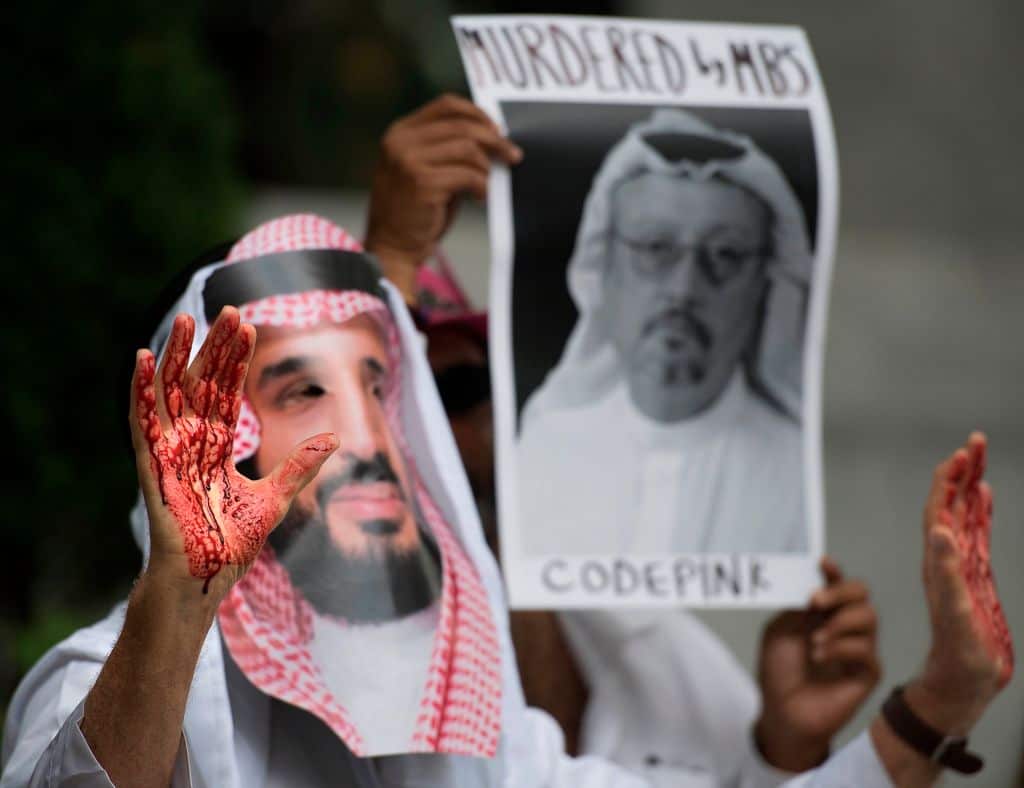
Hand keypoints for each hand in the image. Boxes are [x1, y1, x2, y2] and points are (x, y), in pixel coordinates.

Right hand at [130, 307, 337, 602]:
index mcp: (217, 447)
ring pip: (171, 392)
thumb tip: (333, 438)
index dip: (236, 361)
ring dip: (175, 356)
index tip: (249, 327)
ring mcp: (171, 451)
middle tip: (230, 311)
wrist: (210, 578)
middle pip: (202, 383)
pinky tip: (143, 358)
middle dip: (214, 348)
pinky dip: (141, 389)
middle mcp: (192, 442)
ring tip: (183, 320)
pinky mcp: (154, 465)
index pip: (227, 393)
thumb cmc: (235, 545)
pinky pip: (142, 421)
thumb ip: (300, 466)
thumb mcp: (276, 497)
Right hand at [364, 93, 520, 301]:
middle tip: (513, 155)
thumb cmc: (415, 211)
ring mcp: (409, 161)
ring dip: (487, 167)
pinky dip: (482, 185)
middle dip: (494, 140)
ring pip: (468, 148)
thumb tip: (493, 137)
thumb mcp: (425, 170)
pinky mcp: (422, 183)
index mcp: (401, 132)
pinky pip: (468, 175)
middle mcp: (401, 142)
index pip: (446, 105)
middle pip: (462, 125)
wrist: (393, 247)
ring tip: (488, 184)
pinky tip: (480, 197)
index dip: (478, 114)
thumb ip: (448, 150)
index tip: (498, 130)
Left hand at [755, 557, 880, 771]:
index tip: (822, 563)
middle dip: (840, 591)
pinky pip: (866, 650)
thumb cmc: (779, 672)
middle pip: (861, 594)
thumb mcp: (780, 631)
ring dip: (839, 622)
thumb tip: (813, 583)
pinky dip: (840, 648)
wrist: (783, 712)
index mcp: (822, 612)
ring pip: (869, 617)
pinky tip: (819, 657)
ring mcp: (858, 648)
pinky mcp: (867, 672)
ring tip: (814, 640)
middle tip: (816, 601)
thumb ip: (797, 607)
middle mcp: (844, 626)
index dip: (833, 572)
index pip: (837, 584)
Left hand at [904, 432, 1012, 733]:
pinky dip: (979, 512)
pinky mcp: (975, 578)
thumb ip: (946, 573)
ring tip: (978, 456)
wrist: (961, 683)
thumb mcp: (953, 613)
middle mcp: (946, 558)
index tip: (961, 454)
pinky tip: (984, 496)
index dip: (946, 482)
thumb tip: (939, 531)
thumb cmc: (957, 656)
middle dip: (961, 472)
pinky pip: (976, 535)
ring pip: (964, 514)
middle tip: (975, 441)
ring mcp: (961, 566)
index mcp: (938, 562)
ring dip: (969, 485)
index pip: (938, 511)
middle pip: (950, 504)